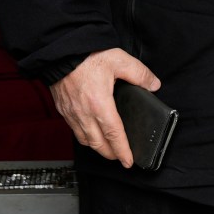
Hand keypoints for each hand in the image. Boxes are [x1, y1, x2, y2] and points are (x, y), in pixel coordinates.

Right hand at [51, 48, 162, 166]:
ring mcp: (71, 113)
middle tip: (120, 157)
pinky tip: (90, 132)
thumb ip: (139, 74)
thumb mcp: (119, 60)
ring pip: (84, 140)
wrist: (60, 51)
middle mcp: (84, 113)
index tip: (128, 161)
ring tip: (106, 147)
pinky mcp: (63, 109)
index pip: (114, 135)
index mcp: (100, 104)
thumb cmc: (86, 55)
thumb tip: (154, 84)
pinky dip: (84, 137)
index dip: (122, 151)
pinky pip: (73, 130)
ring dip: (97, 147)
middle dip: (110, 154)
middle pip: (98, 144)